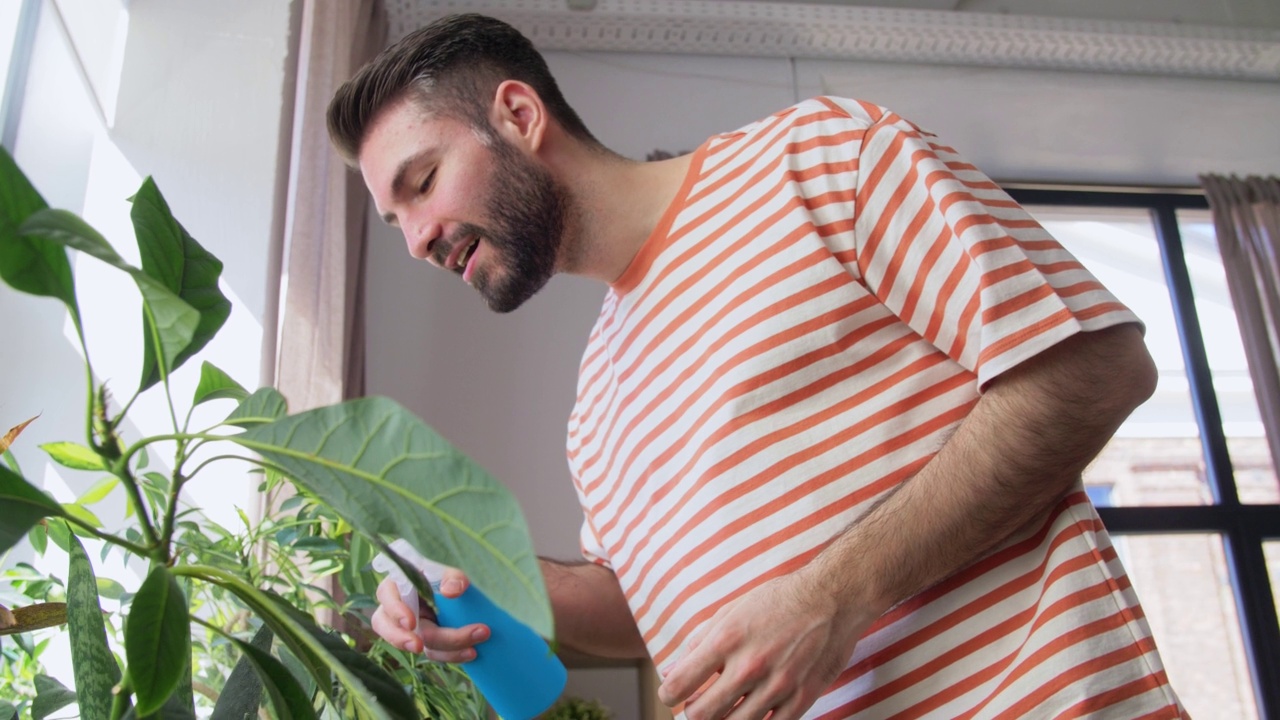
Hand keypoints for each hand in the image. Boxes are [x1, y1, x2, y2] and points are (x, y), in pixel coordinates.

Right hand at [370, 569, 489, 662]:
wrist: (458, 596)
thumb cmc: (446, 579)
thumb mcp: (449, 574)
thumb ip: (452, 577)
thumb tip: (451, 591)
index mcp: (398, 585)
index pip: (386, 595)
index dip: (395, 610)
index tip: (410, 623)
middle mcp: (396, 609)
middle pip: (390, 628)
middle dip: (405, 640)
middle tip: (418, 646)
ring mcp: (408, 630)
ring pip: (415, 645)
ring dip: (441, 649)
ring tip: (470, 649)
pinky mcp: (422, 643)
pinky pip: (432, 652)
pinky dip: (452, 654)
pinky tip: (471, 652)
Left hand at [656, 570, 870, 719]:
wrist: (832, 599)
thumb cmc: (780, 601)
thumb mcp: (732, 610)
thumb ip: (701, 640)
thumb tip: (674, 667)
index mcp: (727, 640)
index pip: (680, 683)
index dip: (668, 694)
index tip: (670, 695)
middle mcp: (749, 666)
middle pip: (702, 714)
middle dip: (691, 714)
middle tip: (694, 707)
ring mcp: (776, 686)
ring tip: (720, 713)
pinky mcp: (801, 698)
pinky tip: (749, 715)